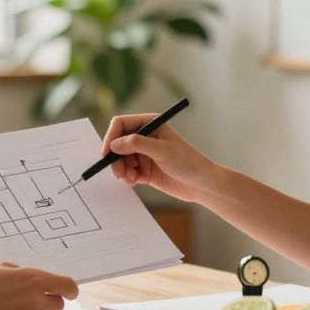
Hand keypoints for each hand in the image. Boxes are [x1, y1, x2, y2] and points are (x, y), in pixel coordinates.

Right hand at [0, 263, 78, 309]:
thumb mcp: (3, 268)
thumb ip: (25, 274)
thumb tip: (36, 281)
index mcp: (34, 279)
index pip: (68, 286)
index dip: (70, 289)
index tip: (69, 291)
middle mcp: (35, 300)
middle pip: (58, 304)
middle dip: (50, 301)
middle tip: (33, 297)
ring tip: (9, 305)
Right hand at [101, 113, 220, 201]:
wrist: (201, 184)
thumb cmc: (187, 162)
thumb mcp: (162, 150)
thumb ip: (137, 144)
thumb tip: (114, 144)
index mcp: (150, 124)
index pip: (122, 124)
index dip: (112, 137)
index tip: (107, 153)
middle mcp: (145, 137)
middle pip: (118, 143)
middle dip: (116, 158)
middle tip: (118, 172)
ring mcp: (144, 154)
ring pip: (121, 159)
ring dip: (122, 169)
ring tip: (130, 179)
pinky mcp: (145, 170)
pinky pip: (128, 171)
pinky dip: (128, 177)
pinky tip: (135, 182)